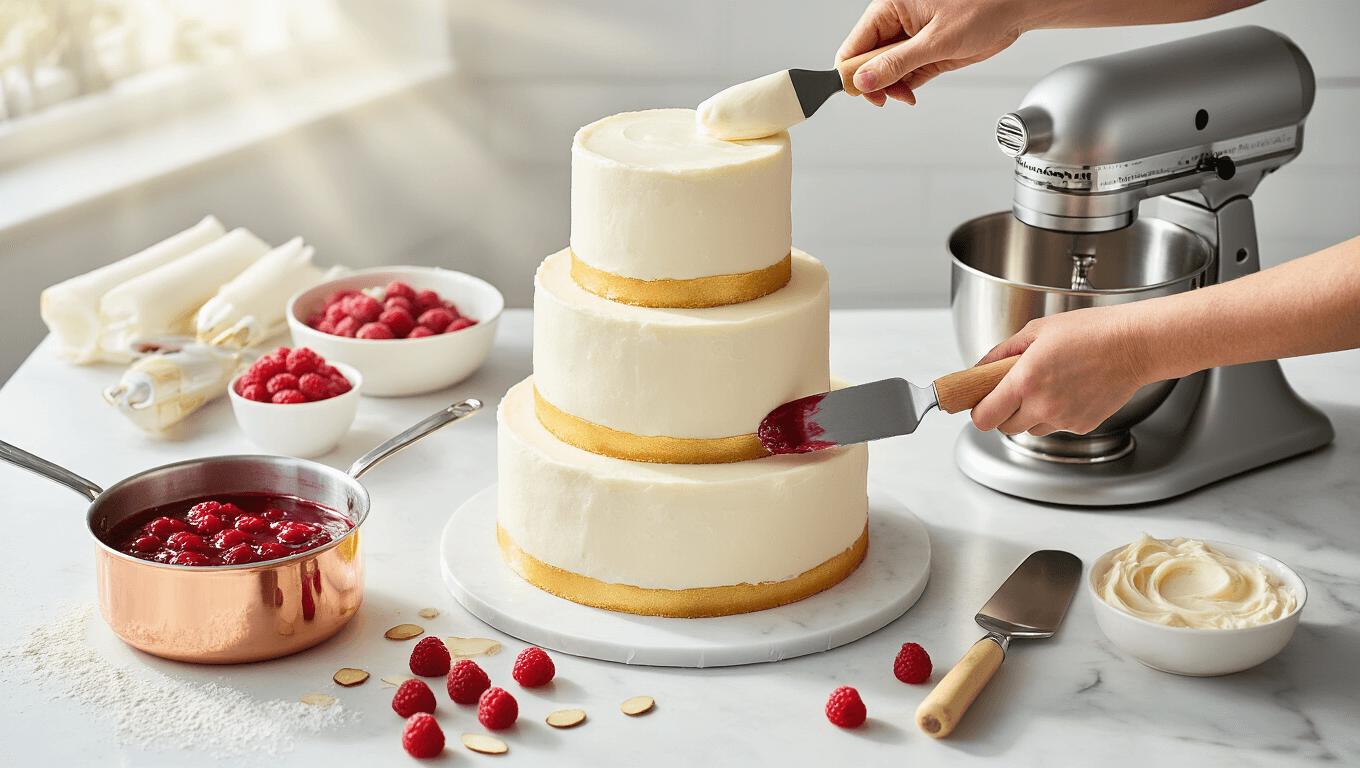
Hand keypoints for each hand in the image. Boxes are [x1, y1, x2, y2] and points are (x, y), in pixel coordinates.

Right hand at [836, 0, 1029, 105]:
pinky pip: (903, 74)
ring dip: (890, 88)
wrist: (1015, 10)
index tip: (863, 91)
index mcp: (891, 8)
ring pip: (884, 72)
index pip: (854, 45)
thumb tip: (866, 78)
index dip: (853, 72)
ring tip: (904, 94)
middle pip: (865, 61)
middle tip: (889, 96)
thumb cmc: (984, 6)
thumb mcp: (937, 40)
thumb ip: (898, 62)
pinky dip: (904, 87)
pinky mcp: (924, 53)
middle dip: (874, 83)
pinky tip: (909, 92)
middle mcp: (896, 23)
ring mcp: (910, 39)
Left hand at [969, 307, 1152, 436]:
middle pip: (1004, 428)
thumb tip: (979, 368)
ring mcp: (1063, 419)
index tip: (981, 402)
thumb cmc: (1090, 332)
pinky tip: (1070, 390)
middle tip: (1013, 391)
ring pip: (1031, 429)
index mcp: (1025, 381)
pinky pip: (1057, 427)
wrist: (1134, 345)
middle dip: (1003, 412)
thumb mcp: (1036, 331)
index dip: (979, 411)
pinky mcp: (1081, 426)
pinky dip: (1057, 414)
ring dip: (1031, 414)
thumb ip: (1001, 353)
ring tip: (1049, 385)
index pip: (984, 418)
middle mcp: (1042, 406)